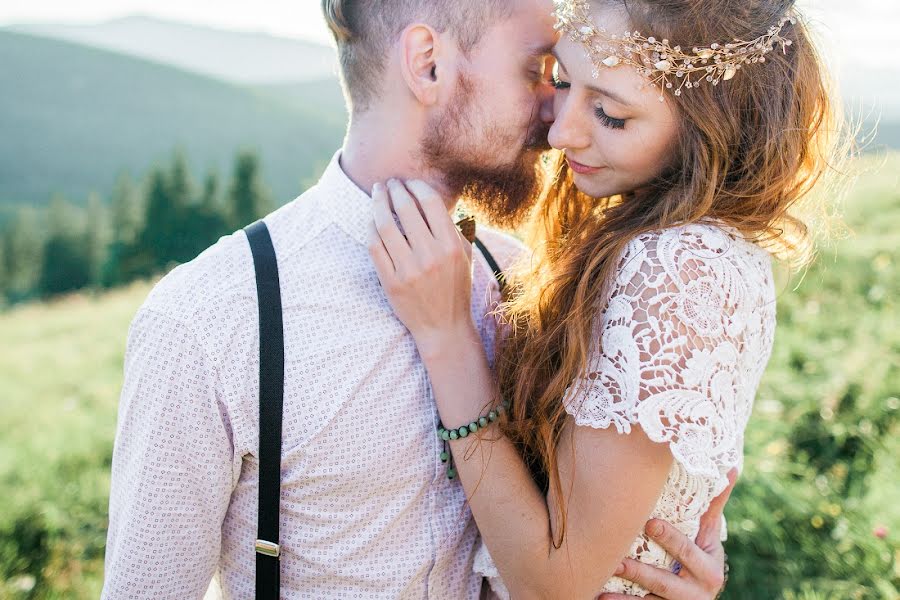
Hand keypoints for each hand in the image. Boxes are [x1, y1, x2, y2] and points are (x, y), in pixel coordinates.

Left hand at [368, 179, 476, 355]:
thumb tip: (434, 201)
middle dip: (395, 190)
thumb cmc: (455, 289)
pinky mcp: (391, 282)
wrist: (444, 328)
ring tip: (378, 193)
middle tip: (390, 182)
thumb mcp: (464, 257)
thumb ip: (454, 229)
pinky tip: (372, 220)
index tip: (410, 182)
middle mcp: (430, 256)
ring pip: (385, 225)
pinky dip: (371, 228)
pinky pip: (375, 247)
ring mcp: (408, 269)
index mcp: (451, 246)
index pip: (431, 203)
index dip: (417, 187)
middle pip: (406, 209)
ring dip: (378, 203)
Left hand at [599, 468, 737, 599]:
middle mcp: (697, 593)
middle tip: (618, 560)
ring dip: (625, 595)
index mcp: (709, 569)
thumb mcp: (709, 537)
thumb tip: (729, 468)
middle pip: (664, 581)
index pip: (688, 552)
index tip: (649, 523)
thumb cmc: (700, 557)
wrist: (697, 597)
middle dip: (641, 572)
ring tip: (606, 577)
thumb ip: (713, 507)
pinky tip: (601, 596)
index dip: (670, 539)